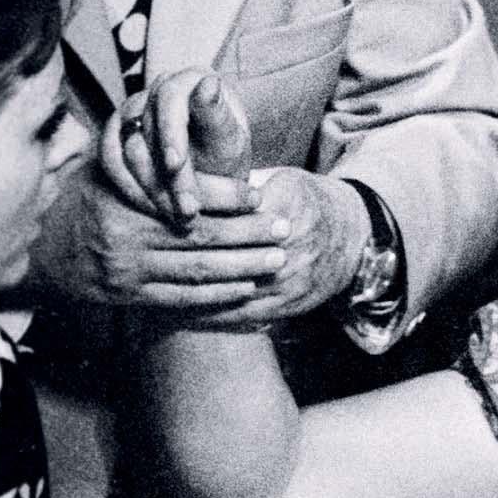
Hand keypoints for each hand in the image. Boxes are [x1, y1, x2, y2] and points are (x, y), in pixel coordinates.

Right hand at [28, 157, 287, 313]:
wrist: (49, 244)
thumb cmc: (99, 193)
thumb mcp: (118, 164)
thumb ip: (156, 150)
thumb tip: (209, 92)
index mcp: (123, 195)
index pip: (186, 197)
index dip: (228, 197)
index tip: (261, 195)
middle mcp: (122, 234)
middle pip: (200, 237)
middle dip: (249, 235)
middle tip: (284, 229)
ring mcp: (124, 270)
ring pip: (196, 271)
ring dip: (243, 268)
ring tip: (277, 260)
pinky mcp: (127, 296)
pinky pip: (181, 299)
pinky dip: (218, 295)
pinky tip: (247, 288)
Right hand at [105, 70, 253, 226]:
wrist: (216, 182)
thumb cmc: (228, 158)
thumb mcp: (228, 143)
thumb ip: (216, 117)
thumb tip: (209, 83)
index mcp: (192, 79)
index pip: (169, 98)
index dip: (170, 132)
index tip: (175, 165)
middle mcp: (159, 89)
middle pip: (145, 126)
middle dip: (167, 173)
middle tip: (186, 208)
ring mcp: (135, 111)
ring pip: (124, 146)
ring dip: (151, 186)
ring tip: (178, 215)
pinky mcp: (117, 135)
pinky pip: (110, 161)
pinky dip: (132, 189)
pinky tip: (154, 209)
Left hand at [163, 167, 368, 326]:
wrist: (353, 236)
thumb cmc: (307, 201)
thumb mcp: (281, 180)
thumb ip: (241, 188)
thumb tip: (192, 184)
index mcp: (288, 206)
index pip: (228, 219)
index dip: (191, 226)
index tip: (153, 230)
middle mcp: (293, 244)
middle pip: (228, 258)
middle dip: (185, 264)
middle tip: (143, 266)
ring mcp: (294, 278)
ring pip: (233, 291)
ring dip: (193, 296)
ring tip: (153, 294)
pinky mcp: (293, 304)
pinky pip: (245, 316)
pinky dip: (213, 317)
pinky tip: (184, 316)